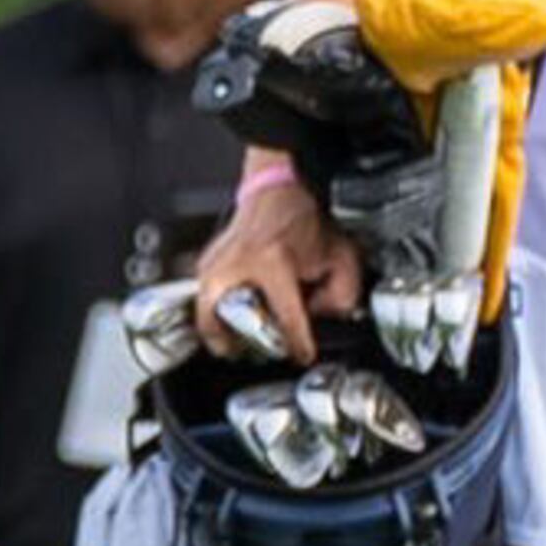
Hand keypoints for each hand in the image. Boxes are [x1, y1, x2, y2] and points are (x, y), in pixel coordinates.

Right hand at [189, 175, 359, 370]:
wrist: (277, 190)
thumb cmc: (302, 217)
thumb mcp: (338, 255)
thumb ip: (341, 292)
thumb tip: (325, 315)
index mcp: (271, 261)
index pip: (285, 315)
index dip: (297, 343)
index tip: (302, 355)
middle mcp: (236, 262)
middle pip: (222, 318)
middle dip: (237, 340)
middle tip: (252, 352)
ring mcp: (215, 261)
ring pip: (205, 310)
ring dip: (221, 328)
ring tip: (237, 341)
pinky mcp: (206, 261)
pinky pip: (205, 296)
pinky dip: (216, 310)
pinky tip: (233, 315)